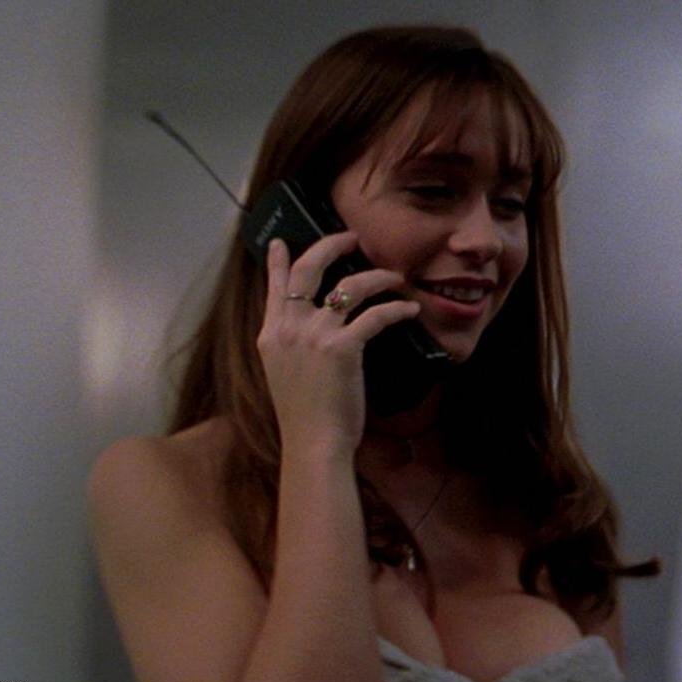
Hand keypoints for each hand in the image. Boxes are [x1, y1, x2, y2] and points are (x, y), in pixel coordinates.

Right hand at [258, 233, 420, 462]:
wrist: (313, 443)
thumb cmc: (305, 416)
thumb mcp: (283, 373)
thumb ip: (291, 344)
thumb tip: (308, 326)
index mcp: (271, 334)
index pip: (274, 286)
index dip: (277, 260)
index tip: (279, 241)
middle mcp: (289, 328)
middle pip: (308, 269)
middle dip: (332, 246)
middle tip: (352, 238)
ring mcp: (314, 336)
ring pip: (350, 286)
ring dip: (377, 277)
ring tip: (395, 277)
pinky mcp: (342, 348)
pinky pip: (376, 315)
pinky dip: (396, 309)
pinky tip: (409, 310)